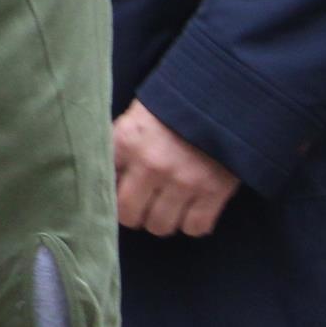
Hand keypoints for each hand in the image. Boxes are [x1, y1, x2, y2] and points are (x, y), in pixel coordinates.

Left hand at [112, 102, 240, 237]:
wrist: (222, 99)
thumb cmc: (172, 109)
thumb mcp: (135, 119)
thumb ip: (118, 149)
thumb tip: (104, 182)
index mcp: (126, 142)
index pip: (103, 185)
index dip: (110, 192)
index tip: (119, 192)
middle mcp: (151, 165)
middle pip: (130, 215)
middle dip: (134, 214)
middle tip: (142, 207)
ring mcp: (183, 180)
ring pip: (160, 226)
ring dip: (162, 221)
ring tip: (167, 207)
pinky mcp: (213, 191)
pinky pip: (195, 227)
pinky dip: (192, 223)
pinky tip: (191, 210)